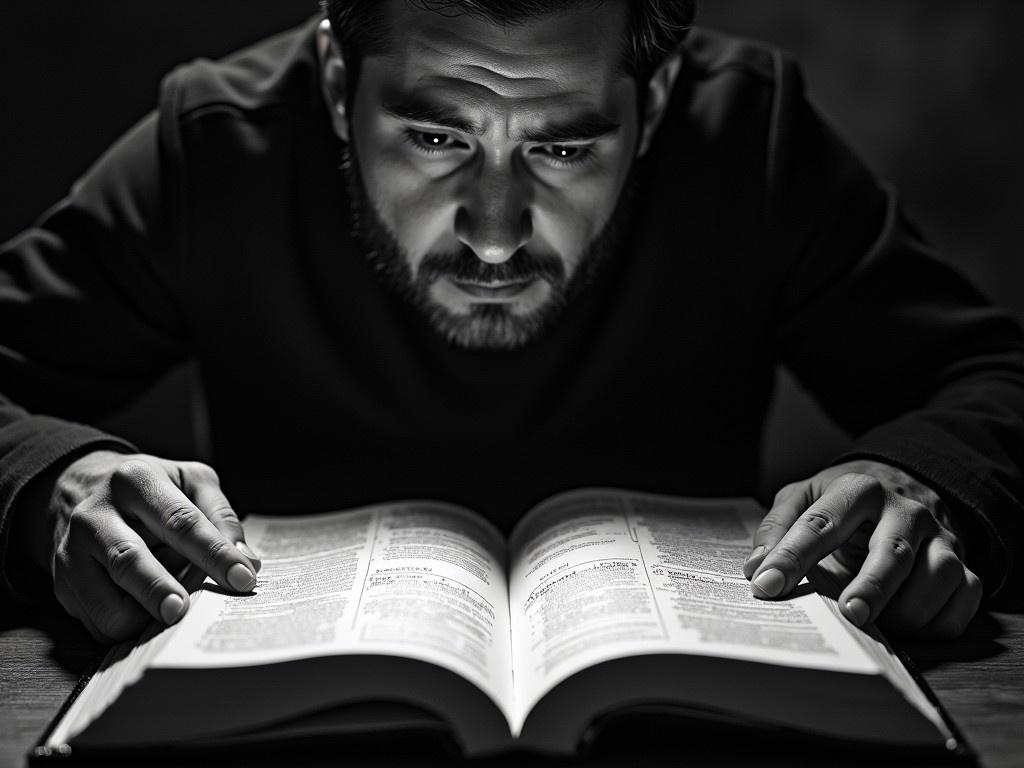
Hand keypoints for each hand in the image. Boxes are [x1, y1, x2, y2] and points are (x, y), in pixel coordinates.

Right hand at [33, 450, 260, 642]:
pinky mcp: (63, 582)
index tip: (243, 577)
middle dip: (159, 589)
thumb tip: (247, 561)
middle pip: (130, 559)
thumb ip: (221, 516)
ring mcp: (72, 550)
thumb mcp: (191, 481)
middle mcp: (96, 514)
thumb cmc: (150, 489)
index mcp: (135, 480)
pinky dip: (124, 627)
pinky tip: (146, 617)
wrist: (80, 488)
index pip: (180, 521)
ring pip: (103, 597)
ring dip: (140, 616)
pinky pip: (94, 619)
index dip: (214, 553)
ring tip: (172, 617)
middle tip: (185, 610)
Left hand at [743, 460, 981, 637]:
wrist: (903, 484)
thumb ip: (777, 527)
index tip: (767, 585)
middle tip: (850, 615)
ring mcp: (939, 537)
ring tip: (879, 625)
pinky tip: (913, 628)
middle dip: (872, 587)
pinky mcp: (963, 562)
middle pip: (892, 552)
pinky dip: (942, 621)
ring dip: (910, 609)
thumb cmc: (843, 502)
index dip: (791, 556)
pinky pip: (965, 598)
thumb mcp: (804, 496)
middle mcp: (904, 511)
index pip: (820, 523)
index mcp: (857, 489)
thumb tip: (755, 568)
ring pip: (938, 576)